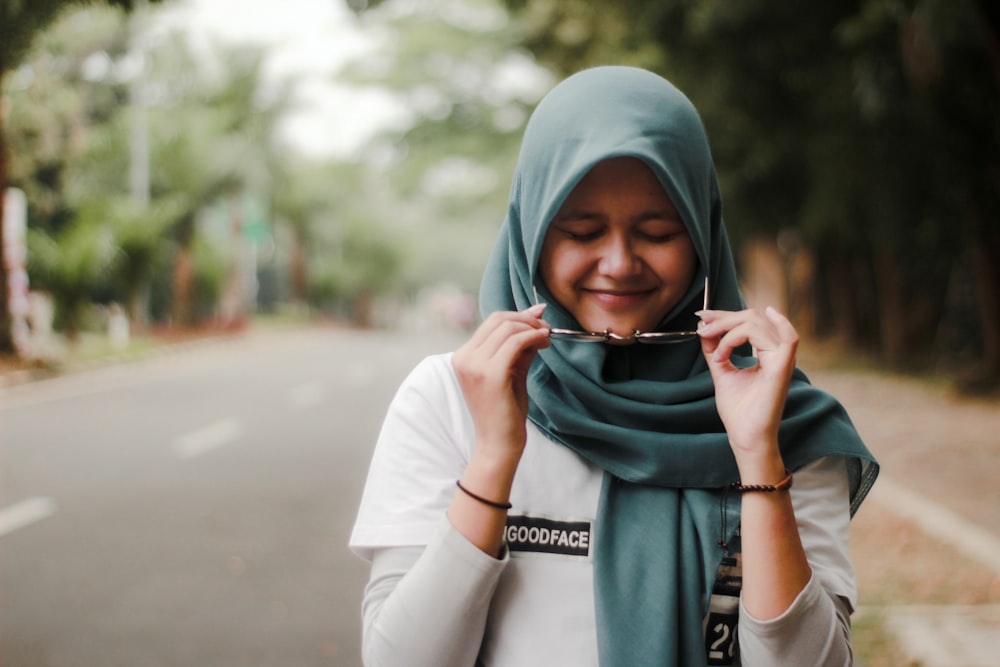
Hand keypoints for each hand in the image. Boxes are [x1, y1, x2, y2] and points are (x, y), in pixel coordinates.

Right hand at [451, 304, 549, 465]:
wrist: (498, 444)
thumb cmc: (505, 411)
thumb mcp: (512, 371)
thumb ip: (520, 346)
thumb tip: (536, 316)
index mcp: (463, 356)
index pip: (491, 322)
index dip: (519, 315)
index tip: (540, 318)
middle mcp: (464, 358)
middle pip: (499, 319)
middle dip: (527, 319)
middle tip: (547, 328)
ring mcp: (475, 366)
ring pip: (508, 328)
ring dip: (532, 328)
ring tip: (547, 338)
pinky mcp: (491, 374)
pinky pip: (516, 342)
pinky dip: (533, 337)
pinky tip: (544, 342)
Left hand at [697, 307, 797, 468]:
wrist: (745, 437)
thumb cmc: (739, 412)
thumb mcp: (722, 371)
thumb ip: (715, 349)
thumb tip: (705, 327)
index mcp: (767, 354)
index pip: (749, 322)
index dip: (725, 316)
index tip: (703, 318)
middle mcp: (777, 354)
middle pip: (753, 318)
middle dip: (724, 319)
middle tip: (702, 327)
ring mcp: (781, 361)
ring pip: (757, 325)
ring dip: (729, 328)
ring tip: (714, 346)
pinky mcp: (781, 370)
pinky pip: (787, 339)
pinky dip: (769, 326)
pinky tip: (746, 325)